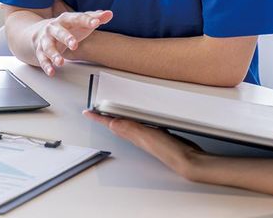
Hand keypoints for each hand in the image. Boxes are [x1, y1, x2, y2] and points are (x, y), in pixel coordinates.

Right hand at [31, 10, 112, 75]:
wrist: (41, 31)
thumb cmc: (66, 27)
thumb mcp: (80, 22)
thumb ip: (95, 18)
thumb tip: (109, 14)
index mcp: (66, 19)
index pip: (77, 18)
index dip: (87, 20)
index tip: (96, 23)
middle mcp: (54, 28)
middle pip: (59, 32)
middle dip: (66, 38)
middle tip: (74, 45)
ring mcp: (46, 40)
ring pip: (48, 47)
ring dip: (54, 54)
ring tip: (60, 62)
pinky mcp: (41, 51)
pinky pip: (42, 59)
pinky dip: (46, 66)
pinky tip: (52, 71)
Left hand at [83, 110, 203, 179]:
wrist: (185, 160)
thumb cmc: (167, 150)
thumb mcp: (147, 136)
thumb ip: (131, 128)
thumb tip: (112, 122)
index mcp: (133, 134)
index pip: (111, 124)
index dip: (98, 118)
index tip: (87, 112)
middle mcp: (137, 136)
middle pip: (116, 125)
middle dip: (104, 117)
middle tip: (95, 111)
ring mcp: (147, 136)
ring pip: (127, 125)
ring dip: (118, 118)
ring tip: (111, 112)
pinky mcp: (158, 135)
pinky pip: (141, 125)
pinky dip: (136, 120)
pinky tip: (140, 117)